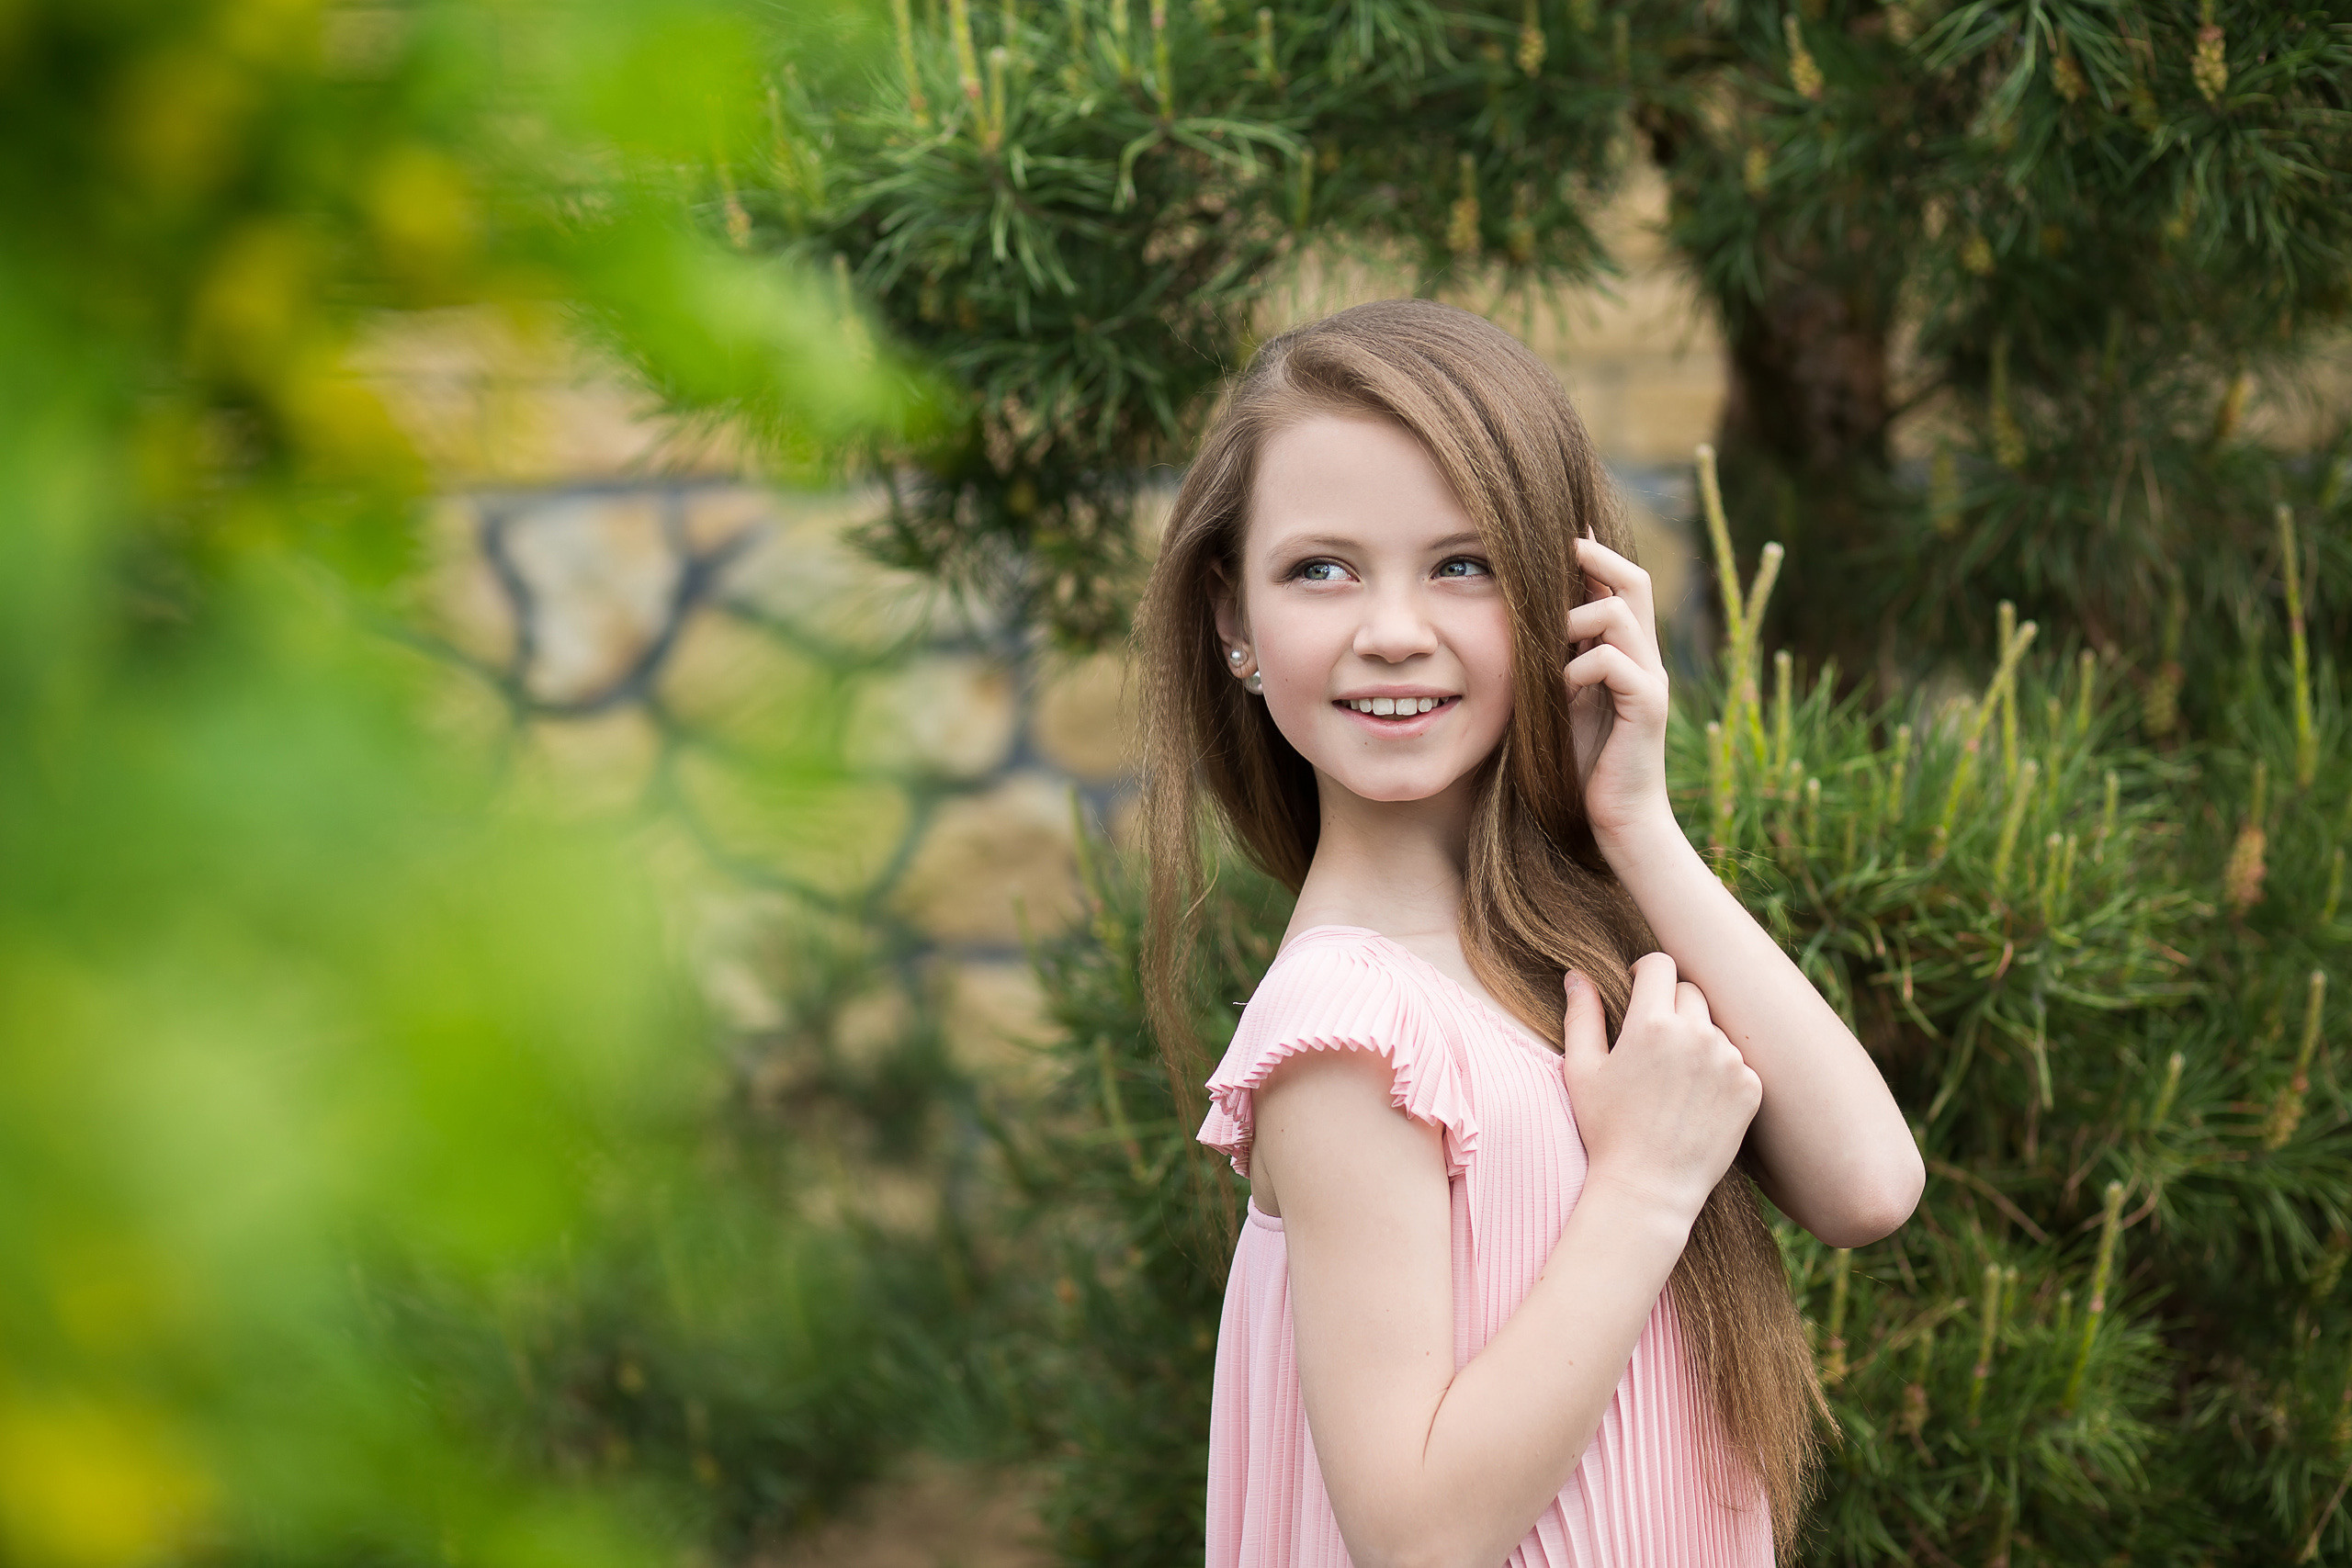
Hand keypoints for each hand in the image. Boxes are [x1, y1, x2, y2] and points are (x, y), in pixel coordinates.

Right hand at [1559, 954, 1759, 1227]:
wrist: (1650, 1187)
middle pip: (1690, 992)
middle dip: (1670, 1007)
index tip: (1639, 990)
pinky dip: (1719, 1073)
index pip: (1661, 965)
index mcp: (1651, 1024)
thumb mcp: (1582, 1070)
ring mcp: (1729, 1060)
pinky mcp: (1751, 1087)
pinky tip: (1696, 1102)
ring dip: (1696, 1041)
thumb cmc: (1607, 1129)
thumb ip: (1581, 1015)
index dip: (1646, 972)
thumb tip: (1577, 974)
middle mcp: (1696, 1034)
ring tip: (1673, 1083)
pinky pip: (1736, 1061)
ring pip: (1714, 1028)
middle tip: (1653, 1045)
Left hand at [1561, 535, 1672, 848]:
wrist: (1616, 822)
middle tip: (1558, 549)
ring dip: (1576, 617)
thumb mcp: (1556, 701)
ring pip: (1620, 612)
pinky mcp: (1647, 708)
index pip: (1616, 583)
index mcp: (1624, 652)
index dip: (1591, 550)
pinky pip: (1615, 662)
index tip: (1556, 527)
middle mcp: (1644, 658)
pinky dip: (1581, 667)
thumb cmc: (1577, 765)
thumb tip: (1514, 624)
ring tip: (1549, 643)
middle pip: (1633, 579)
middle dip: (1594, 556)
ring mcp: (1650, 681)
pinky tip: (1562, 690)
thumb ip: (1549, 662)